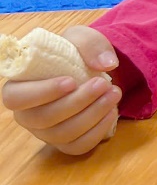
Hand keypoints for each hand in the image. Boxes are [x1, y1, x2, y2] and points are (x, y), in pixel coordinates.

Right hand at [2, 26, 120, 154]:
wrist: (91, 70)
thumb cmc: (76, 54)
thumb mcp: (82, 38)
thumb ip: (91, 45)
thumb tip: (106, 64)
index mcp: (19, 86)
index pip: (15, 98)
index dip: (41, 92)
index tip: (71, 81)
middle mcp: (27, 114)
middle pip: (43, 118)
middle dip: (77, 102)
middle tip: (103, 84)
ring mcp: (45, 131)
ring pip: (62, 133)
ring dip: (92, 115)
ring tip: (114, 94)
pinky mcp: (65, 142)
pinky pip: (78, 146)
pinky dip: (98, 131)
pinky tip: (112, 112)